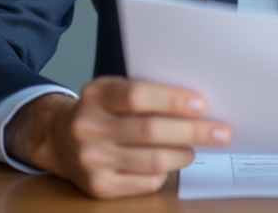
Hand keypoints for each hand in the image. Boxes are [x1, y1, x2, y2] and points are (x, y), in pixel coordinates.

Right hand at [4, 76, 231, 198]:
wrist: (57, 139)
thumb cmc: (99, 111)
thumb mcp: (112, 90)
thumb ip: (144, 93)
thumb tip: (196, 104)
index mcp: (95, 95)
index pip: (137, 95)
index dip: (172, 100)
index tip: (202, 103)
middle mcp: (89, 127)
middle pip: (150, 130)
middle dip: (192, 131)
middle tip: (219, 131)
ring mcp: (92, 160)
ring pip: (153, 160)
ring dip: (183, 153)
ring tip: (195, 147)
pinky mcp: (99, 187)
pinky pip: (146, 181)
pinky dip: (164, 172)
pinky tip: (170, 162)